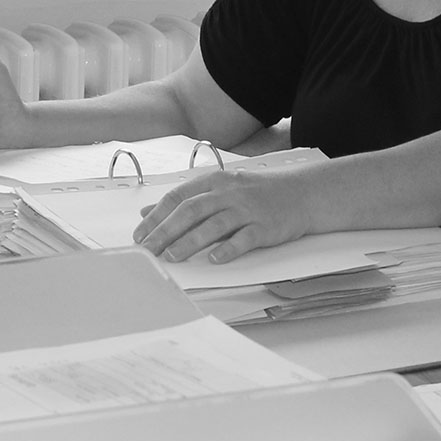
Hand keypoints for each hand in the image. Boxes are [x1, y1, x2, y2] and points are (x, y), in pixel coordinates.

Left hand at [132, 166, 314, 263]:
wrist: (300, 194)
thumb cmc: (257, 193)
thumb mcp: (220, 189)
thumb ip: (185, 200)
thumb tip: (148, 212)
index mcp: (215, 182)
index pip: (178, 197)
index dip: (157, 216)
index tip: (140, 234)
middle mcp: (228, 193)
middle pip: (191, 211)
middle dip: (166, 231)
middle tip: (148, 250)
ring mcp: (247, 209)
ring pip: (213, 224)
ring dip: (190, 241)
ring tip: (172, 256)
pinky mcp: (264, 226)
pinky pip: (243, 237)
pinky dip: (228, 248)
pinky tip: (214, 259)